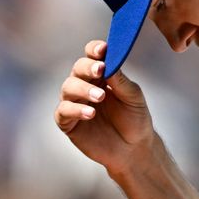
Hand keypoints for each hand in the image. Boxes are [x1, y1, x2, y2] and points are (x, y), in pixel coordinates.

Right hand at [54, 40, 156, 178]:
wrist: (134, 149)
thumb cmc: (135, 119)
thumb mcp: (133, 97)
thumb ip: (120, 80)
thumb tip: (109, 61)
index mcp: (101, 75)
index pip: (92, 55)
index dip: (94, 50)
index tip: (103, 49)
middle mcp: (85, 85)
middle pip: (78, 68)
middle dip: (88, 67)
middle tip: (100, 70)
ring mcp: (75, 103)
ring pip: (68, 87)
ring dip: (83, 89)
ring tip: (100, 97)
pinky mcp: (68, 122)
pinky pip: (64, 111)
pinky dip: (75, 110)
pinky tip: (90, 113)